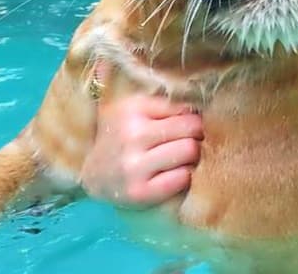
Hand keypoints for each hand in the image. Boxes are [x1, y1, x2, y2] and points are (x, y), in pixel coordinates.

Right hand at [80, 94, 203, 205]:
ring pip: (190, 151)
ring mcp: (133, 166)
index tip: (183, 125)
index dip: (191, 117)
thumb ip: (167, 104)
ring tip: (179, 157)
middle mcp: (131, 135)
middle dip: (196, 135)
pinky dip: (184, 176)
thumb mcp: (136, 110)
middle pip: (192, 128)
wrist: (95, 175)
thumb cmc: (124, 136)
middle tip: (186, 141)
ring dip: (192, 155)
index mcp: (132, 109)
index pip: (184, 108)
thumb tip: (202, 108)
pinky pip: (182, 178)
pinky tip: (172, 174)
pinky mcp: (139, 192)